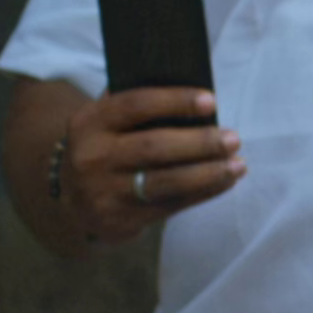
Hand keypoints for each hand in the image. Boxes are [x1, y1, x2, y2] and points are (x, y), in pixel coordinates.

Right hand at [66, 88, 242, 244]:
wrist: (74, 198)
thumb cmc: (108, 147)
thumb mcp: (108, 122)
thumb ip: (141, 106)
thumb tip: (198, 94)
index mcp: (90, 123)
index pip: (136, 105)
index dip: (175, 101)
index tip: (212, 101)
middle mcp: (92, 157)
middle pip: (154, 147)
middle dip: (200, 142)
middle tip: (233, 138)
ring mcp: (103, 191)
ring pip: (164, 182)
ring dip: (208, 173)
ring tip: (238, 164)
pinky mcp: (118, 219)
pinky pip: (170, 205)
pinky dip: (203, 192)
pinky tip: (226, 181)